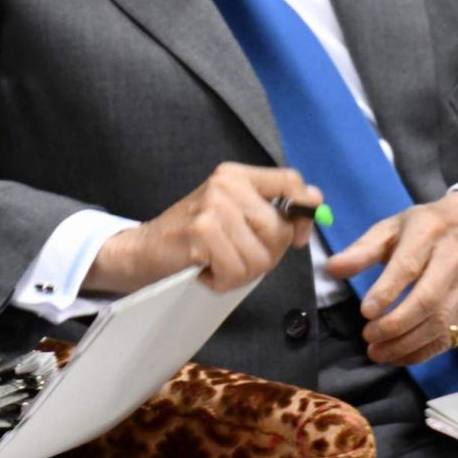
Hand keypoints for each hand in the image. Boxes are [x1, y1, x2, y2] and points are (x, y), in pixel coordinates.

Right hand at [86, 163, 318, 294]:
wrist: (143, 250)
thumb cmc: (192, 237)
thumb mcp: (233, 213)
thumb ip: (272, 207)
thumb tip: (314, 202)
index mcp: (236, 175)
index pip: (290, 181)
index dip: (304, 212)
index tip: (298, 237)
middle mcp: (225, 185)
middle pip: (279, 229)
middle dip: (265, 256)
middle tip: (236, 258)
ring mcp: (212, 208)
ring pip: (259, 257)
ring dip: (240, 273)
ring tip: (216, 265)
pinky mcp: (201, 234)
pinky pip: (237, 271)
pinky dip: (223, 281)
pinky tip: (205, 272)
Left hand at [323, 189, 457, 366]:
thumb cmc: (425, 227)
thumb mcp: (391, 228)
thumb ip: (362, 250)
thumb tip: (331, 269)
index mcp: (428, 233)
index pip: (408, 266)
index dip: (387, 291)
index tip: (365, 311)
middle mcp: (453, 260)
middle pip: (428, 300)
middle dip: (396, 324)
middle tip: (368, 336)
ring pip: (441, 323)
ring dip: (407, 344)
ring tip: (378, 351)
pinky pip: (451, 335)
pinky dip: (424, 352)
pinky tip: (399, 356)